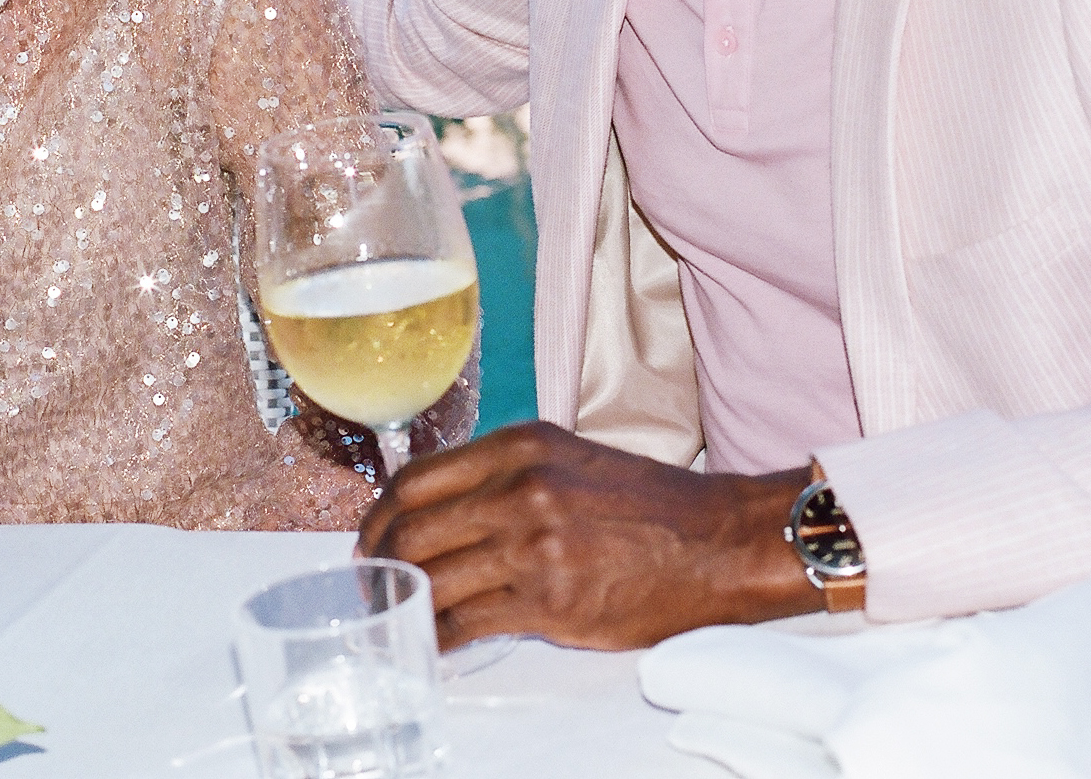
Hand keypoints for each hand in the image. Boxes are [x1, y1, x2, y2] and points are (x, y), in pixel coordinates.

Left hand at [355, 421, 819, 649]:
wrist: (717, 542)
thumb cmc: (647, 506)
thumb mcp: (569, 459)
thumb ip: (504, 474)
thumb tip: (437, 508)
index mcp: (520, 446)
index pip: (417, 480)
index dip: (381, 515)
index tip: (373, 538)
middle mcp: (520, 489)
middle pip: (414, 528)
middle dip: (382, 561)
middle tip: (374, 583)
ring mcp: (533, 545)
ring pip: (435, 577)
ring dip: (408, 602)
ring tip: (398, 615)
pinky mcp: (550, 600)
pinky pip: (469, 623)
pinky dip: (441, 638)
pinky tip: (434, 644)